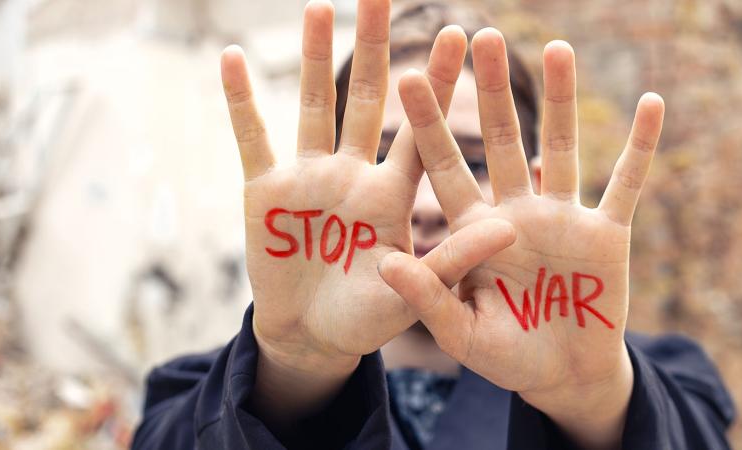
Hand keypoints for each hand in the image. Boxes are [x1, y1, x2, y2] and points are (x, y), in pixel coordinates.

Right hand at [220, 0, 512, 427]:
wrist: (312, 337)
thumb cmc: (369, 318)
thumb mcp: (416, 293)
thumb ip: (457, 260)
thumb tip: (511, 229)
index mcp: (392, 194)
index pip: (419, 130)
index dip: (435, 85)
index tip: (456, 34)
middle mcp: (353, 174)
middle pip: (365, 99)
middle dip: (373, 47)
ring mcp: (308, 178)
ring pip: (312, 106)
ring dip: (314, 58)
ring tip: (319, 8)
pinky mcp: (265, 192)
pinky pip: (251, 138)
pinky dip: (240, 102)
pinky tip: (230, 60)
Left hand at [379, 30, 663, 448]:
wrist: (562, 376)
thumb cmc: (505, 356)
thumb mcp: (460, 332)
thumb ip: (427, 297)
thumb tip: (386, 263)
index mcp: (474, 229)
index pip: (444, 167)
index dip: (428, 125)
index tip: (409, 77)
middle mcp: (515, 211)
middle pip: (501, 140)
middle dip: (493, 92)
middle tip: (481, 35)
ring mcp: (562, 217)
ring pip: (561, 148)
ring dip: (561, 100)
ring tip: (555, 47)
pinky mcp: (606, 234)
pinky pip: (624, 183)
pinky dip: (639, 148)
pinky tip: (651, 102)